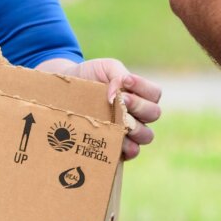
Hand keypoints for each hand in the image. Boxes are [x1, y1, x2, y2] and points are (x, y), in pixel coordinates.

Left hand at [37, 57, 162, 157]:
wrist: (66, 90)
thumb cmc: (89, 77)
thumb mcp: (104, 67)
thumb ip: (117, 74)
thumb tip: (117, 95)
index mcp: (139, 95)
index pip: (154, 93)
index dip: (144, 87)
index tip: (126, 80)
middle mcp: (138, 115)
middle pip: (154, 114)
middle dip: (139, 106)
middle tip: (121, 99)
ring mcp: (129, 132)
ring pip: (146, 135)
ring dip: (134, 127)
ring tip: (118, 120)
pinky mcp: (117, 147)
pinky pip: (131, 153)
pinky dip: (125, 147)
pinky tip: (113, 139)